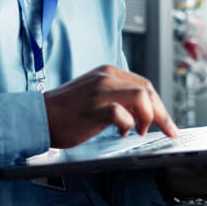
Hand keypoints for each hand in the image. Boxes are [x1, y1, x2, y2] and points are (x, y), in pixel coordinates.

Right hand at [43, 65, 178, 147]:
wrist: (39, 116)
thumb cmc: (67, 110)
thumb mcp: (96, 95)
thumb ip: (118, 97)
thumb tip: (142, 113)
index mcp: (108, 72)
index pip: (144, 85)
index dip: (159, 105)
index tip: (167, 123)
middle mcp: (106, 77)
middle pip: (147, 90)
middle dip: (161, 113)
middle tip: (166, 131)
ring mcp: (100, 91)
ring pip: (141, 97)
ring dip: (148, 117)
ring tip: (140, 131)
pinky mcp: (93, 108)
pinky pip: (121, 115)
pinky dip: (128, 126)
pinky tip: (122, 133)